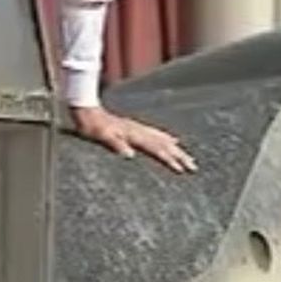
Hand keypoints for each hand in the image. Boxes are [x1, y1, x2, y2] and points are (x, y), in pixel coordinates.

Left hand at [70, 105, 196, 173]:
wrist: (86, 111)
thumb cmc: (92, 126)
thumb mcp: (101, 137)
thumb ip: (116, 144)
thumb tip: (130, 155)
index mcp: (134, 135)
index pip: (156, 149)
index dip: (169, 160)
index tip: (181, 170)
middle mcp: (139, 131)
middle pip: (164, 144)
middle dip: (180, 156)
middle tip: (193, 166)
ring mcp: (138, 128)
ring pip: (163, 139)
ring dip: (176, 149)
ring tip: (188, 156)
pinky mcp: (135, 128)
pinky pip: (157, 134)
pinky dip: (167, 138)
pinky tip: (172, 140)